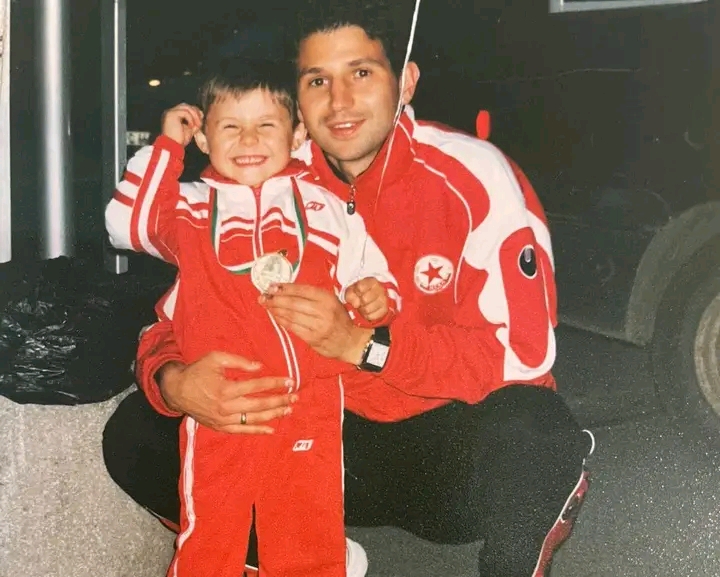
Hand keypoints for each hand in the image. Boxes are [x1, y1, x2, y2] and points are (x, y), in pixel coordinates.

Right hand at [158, 352, 296, 433]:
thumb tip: (259, 366)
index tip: (289, 381)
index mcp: (226, 388)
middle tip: (295, 397)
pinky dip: (257, 431)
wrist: (176, 390)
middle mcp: (227, 406)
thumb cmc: (197, 371)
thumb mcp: (216, 358)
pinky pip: (242, 431)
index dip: (275, 383)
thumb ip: (239, 361)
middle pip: (260, 404)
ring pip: (254, 419)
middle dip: (280, 400)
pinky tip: (271, 429)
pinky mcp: (220, 426)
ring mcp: (224, 419)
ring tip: (289, 410)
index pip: (257, 386)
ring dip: (274, 415)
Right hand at [161, 103, 202, 146]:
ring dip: (195, 116)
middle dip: (196, 113)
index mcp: (174, 115)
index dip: (195, 112)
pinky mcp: (171, 115)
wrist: (172, 147)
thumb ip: (194, 121)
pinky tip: (190, 127)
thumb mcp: (189, 129)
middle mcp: (170, 112)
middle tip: (200, 123)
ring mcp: (170, 112)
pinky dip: (191, 119)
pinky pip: (185, 112)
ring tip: (197, 126)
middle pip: (186, 106)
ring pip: (187, 107)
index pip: (186, 108)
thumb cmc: (179, 141)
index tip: (201, 120)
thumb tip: (201, 114)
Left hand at [259, 284, 372, 364]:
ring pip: (291, 315)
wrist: (350, 342)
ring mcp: (318, 325)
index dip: (285, 288)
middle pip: (293, 302)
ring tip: (267, 305)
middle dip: (275, 299)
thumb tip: (286, 289)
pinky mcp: (313, 338)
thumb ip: (313, 295)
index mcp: (327, 298)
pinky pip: (293, 327)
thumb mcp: (331, 301)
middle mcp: (323, 311)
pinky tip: (276, 317)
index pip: (302, 290)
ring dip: (276, 310)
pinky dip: (282, 321)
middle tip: (264, 297)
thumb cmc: (338, 319)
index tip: (272, 286)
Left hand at [345, 277, 388, 321]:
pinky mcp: (384, 310)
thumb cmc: (360, 292)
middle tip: (360, 301)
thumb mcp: (352, 290)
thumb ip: (350, 295)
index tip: (357, 292)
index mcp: (372, 281)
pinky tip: (368, 311)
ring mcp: (384, 300)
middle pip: (364, 299)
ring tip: (363, 306)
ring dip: (363, 310)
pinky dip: (367, 315)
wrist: (372, 298)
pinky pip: (371, 316)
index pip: (360, 287)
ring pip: (367, 309)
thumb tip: (356, 304)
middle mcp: (380, 289)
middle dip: (359, 302)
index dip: (356, 292)